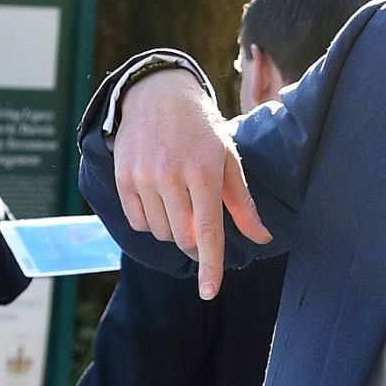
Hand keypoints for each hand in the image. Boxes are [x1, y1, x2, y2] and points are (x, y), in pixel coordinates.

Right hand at [113, 69, 270, 299]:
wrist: (158, 95)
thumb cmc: (201, 129)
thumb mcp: (227, 159)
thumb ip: (242, 203)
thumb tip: (262, 237)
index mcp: (204, 171)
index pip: (207, 229)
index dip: (210, 264)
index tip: (209, 291)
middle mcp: (171, 175)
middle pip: (182, 237)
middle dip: (194, 242)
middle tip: (199, 220)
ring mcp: (143, 176)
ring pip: (160, 231)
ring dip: (173, 229)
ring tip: (179, 200)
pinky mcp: (122, 178)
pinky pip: (137, 221)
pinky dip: (151, 221)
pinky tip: (159, 199)